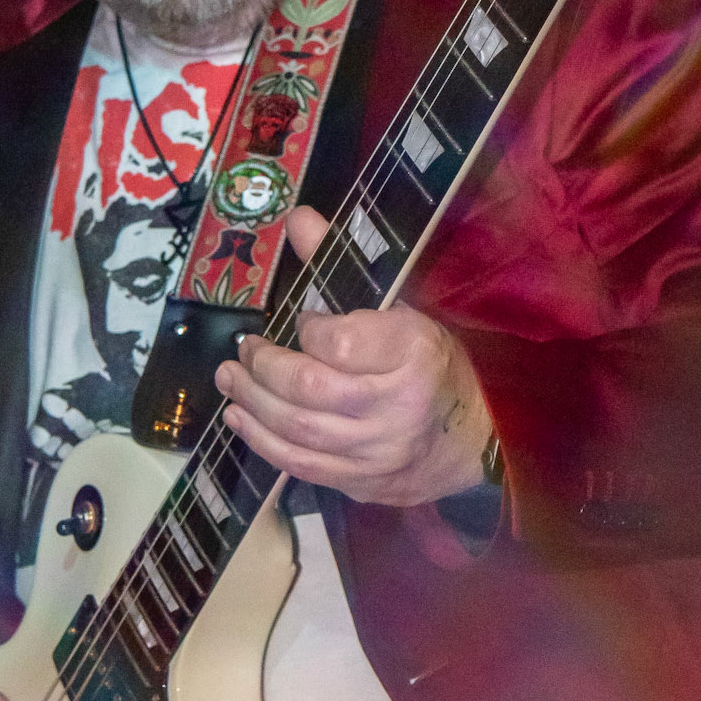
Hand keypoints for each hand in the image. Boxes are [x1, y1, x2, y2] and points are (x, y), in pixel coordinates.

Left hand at [215, 206, 494, 506]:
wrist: (473, 438)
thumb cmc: (430, 364)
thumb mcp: (400, 309)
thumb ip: (341, 267)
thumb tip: (296, 218)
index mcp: (414, 353)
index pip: (341, 343)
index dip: (307, 330)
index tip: (300, 320)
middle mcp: (397, 406)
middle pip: (309, 389)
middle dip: (263, 368)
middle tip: (243, 350)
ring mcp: (378, 451)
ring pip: (298, 431)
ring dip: (251, 403)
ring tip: (228, 378)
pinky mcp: (361, 482)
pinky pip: (301, 465)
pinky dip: (261, 441)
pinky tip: (239, 418)